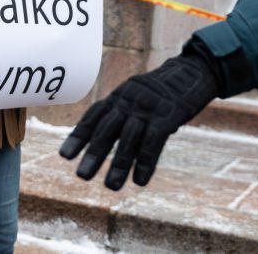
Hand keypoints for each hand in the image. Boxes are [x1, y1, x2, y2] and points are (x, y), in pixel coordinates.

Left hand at [59, 52, 218, 189]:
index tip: (65, 156)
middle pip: (107, 129)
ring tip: (111, 186)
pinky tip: (140, 181)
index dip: (79, 136)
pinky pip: (153, 141)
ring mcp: (148, 108)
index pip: (94, 116)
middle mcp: (129, 101)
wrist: (192, 72)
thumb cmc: (162, 90)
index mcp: (119, 96)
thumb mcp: (137, 95)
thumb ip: (123, 113)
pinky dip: (145, 162)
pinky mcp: (167, 116)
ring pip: (129, 139)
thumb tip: (105, 140)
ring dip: (119, 164)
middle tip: (82, 176)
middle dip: (94, 153)